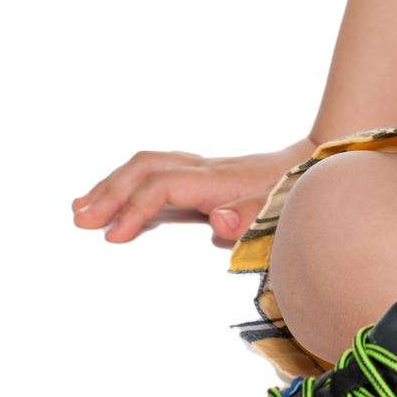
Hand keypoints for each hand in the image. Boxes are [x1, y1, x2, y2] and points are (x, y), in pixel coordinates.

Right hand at [71, 135, 317, 243]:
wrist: (316, 160)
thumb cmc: (297, 188)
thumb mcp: (282, 208)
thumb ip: (252, 216)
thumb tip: (220, 219)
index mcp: (218, 180)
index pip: (162, 187)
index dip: (135, 210)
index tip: (114, 236)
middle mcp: (205, 167)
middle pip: (144, 168)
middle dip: (109, 194)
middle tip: (81, 220)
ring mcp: (202, 165)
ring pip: (145, 162)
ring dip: (111, 182)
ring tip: (81, 206)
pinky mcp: (202, 169)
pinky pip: (154, 166)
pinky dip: (127, 178)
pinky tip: (114, 193)